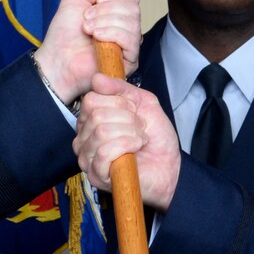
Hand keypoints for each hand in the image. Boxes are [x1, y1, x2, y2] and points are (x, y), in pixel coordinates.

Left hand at [35, 0, 140, 104]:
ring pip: (132, 21)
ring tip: (88, 30)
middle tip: (86, 19)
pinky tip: (96, 39)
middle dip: (106, 9)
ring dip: (105, 21)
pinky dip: (111, 34)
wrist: (57, 59)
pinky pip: (131, 38)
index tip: (94, 2)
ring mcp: (128, 44)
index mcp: (115, 12)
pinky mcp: (129, 60)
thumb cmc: (63, 34)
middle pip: (133, 6)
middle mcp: (125, 27)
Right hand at [76, 74, 179, 210]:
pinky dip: (127, 146)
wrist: (170, 166)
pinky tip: (136, 150)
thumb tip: (96, 78)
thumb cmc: (156, 138)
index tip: (135, 112)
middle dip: (128, 119)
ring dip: (130, 133)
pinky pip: (104, 151)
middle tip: (140, 129)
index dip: (119, 103)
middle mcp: (83, 138)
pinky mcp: (95, 175)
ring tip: (140, 140)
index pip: (91, 99)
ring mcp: (87, 158)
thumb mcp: (143, 103)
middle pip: (96, 115)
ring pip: (101, 132)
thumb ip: (121, 89)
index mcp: (90, 120)